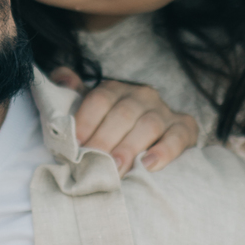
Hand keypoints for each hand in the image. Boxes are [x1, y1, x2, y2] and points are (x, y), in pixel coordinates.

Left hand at [49, 71, 198, 173]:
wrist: (155, 138)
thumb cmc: (114, 128)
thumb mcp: (92, 111)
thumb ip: (75, 95)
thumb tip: (60, 76)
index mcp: (116, 90)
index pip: (100, 99)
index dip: (86, 120)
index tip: (75, 143)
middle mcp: (142, 96)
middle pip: (123, 114)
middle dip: (105, 139)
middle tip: (92, 163)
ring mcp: (164, 111)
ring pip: (148, 125)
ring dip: (129, 148)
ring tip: (116, 169)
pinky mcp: (184, 129)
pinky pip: (177, 137)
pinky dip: (164, 151)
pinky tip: (149, 165)